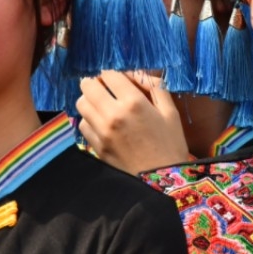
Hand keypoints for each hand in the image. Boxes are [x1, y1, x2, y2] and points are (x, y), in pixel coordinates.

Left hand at [76, 70, 191, 173]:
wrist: (163, 179)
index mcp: (134, 102)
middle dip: (96, 83)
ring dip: (90, 100)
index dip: (113, 75)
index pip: (109, 75)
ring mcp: (101, 132)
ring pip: (81, 104)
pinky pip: (83, 124)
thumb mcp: (170, 111)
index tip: (118, 81)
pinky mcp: (96, 146)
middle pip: (88, 86)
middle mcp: (113, 114)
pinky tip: (101, 123)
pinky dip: (89, 120)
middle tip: (104, 89)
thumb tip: (139, 74)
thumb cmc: (170, 143)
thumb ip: (155, 87)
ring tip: (101, 105)